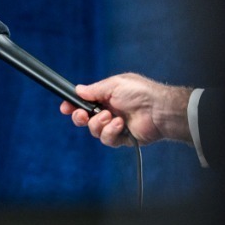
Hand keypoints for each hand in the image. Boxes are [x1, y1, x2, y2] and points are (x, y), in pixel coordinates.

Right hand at [60, 72, 192, 147]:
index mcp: (106, 96)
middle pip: (84, 119)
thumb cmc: (140, 93)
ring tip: (110, 116)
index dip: (72, 105)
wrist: (159, 110)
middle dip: (79, 117)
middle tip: (82, 114)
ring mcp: (114, 125)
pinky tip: (120, 124)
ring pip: (94, 130)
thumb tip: (78, 90)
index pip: (83, 102)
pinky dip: (111, 132)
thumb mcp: (114, 85)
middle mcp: (108, 111)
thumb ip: (94, 90)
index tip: (65, 107)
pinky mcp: (122, 138)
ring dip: (98, 123)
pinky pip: (107, 139)